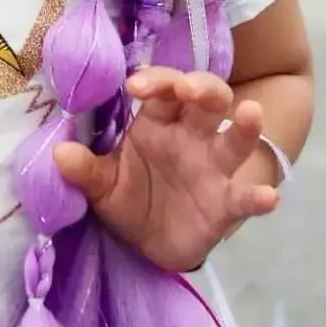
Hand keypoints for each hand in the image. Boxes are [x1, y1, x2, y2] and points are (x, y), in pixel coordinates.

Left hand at [54, 66, 279, 271]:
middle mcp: (192, 136)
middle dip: (202, 87)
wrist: (151, 245)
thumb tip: (58, 154)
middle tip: (190, 88)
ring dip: (245, 125)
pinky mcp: (227, 204)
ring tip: (250, 111)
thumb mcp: (103, 185)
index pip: (162, 89)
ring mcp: (214, 168)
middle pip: (206, 99)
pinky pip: (246, 198)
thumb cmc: (130, 197)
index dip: (155, 81)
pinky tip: (268, 197)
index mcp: (158, 122)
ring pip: (234, 138)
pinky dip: (259, 196)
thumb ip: (85, 170)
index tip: (135, 85)